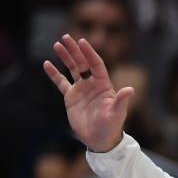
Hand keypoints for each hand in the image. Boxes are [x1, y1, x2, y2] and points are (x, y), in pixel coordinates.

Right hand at [43, 35, 134, 152]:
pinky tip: (47, 64)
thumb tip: (130, 89)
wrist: (100, 140)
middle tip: (66, 37)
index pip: (96, 64)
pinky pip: (61, 83)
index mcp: (104, 85)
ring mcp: (81, 90)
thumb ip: (121, 101)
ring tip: (57, 45)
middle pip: (83, 63)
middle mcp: (92, 84)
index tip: (82, 41)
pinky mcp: (71, 98)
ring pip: (72, 69)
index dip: (89, 53)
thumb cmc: (111, 127)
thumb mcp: (117, 113)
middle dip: (75, 50)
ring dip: (65, 57)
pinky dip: (54, 74)